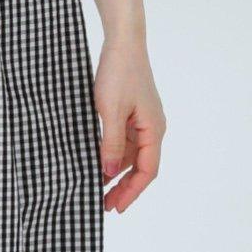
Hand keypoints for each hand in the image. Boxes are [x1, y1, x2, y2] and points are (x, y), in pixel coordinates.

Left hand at [93, 37, 165, 213]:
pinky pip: (125, 144)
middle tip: (103, 206)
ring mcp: (142, 122)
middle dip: (124, 188)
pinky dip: (113, 158)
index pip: (147, 171)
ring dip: (117, 175)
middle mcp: (152, 128)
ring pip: (132, 158)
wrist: (123, 43)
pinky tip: (98, 167)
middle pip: (141, 168)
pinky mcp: (132, 115)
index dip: (132, 192)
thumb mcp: (110, 111)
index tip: (116, 208)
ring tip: (99, 191)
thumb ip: (111, 144)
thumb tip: (110, 172)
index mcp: (153, 130)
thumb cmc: (119, 73)